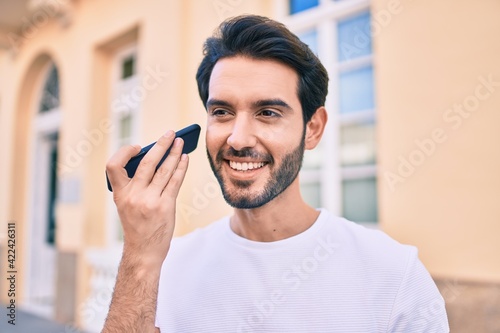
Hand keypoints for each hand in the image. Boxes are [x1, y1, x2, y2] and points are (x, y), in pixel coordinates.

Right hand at [106, 130, 188, 265]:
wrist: (144, 252)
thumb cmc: (137, 225)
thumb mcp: (127, 205)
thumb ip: (136, 184)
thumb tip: (155, 158)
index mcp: (119, 194)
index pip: (113, 166)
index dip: (124, 153)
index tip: (137, 147)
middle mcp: (133, 196)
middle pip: (148, 162)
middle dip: (161, 145)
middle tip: (170, 133)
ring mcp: (150, 201)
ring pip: (165, 170)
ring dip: (175, 153)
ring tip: (180, 142)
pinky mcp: (165, 206)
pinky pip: (175, 181)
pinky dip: (181, 168)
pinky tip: (185, 159)